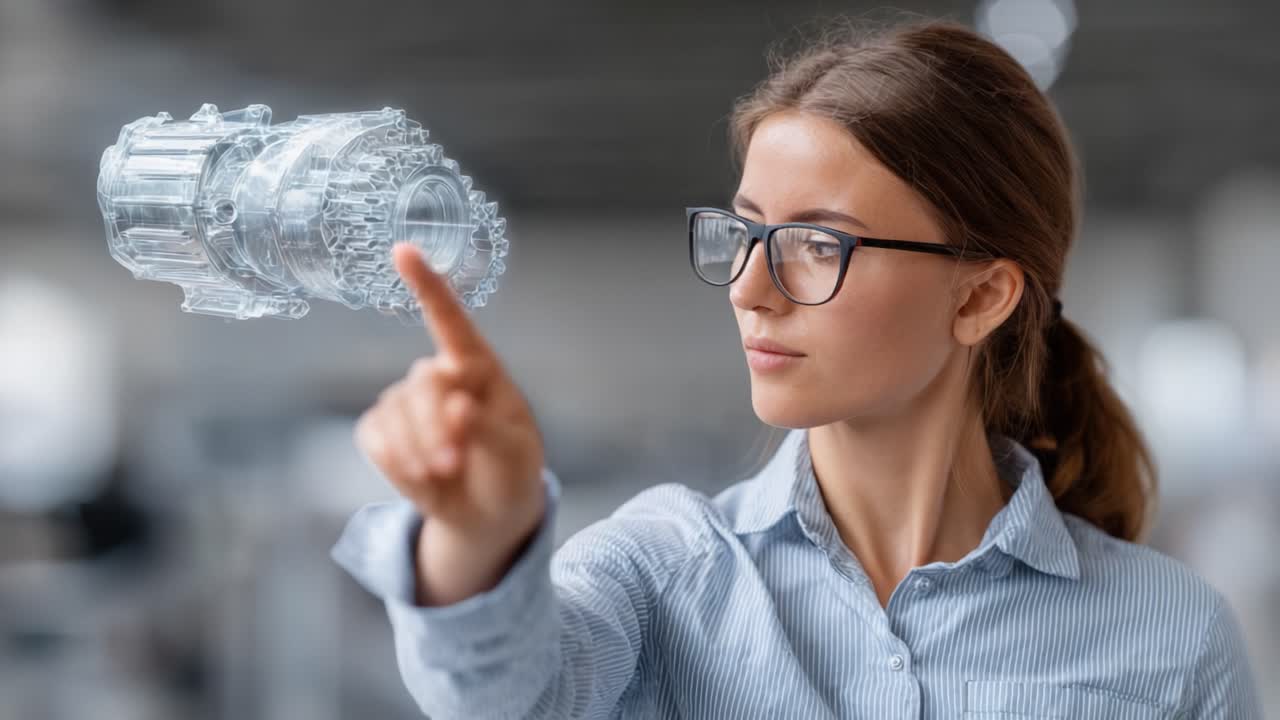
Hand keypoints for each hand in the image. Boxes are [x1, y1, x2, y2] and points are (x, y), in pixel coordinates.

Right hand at [354, 243, 545, 603]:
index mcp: (479, 368)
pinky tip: (423, 478)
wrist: (488, 515)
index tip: (402, 250)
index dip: (427, 285)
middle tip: (455, 463)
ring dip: (420, 453)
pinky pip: (375, 441)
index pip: (449, 319)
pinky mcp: (380, 430)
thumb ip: (490, 428)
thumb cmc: (510, 472)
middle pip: (422, 383)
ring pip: (396, 415)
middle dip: (436, 428)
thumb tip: (458, 405)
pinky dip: (399, 467)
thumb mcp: (516, 454)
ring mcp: (404, 401)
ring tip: (447, 474)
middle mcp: (438, 375)